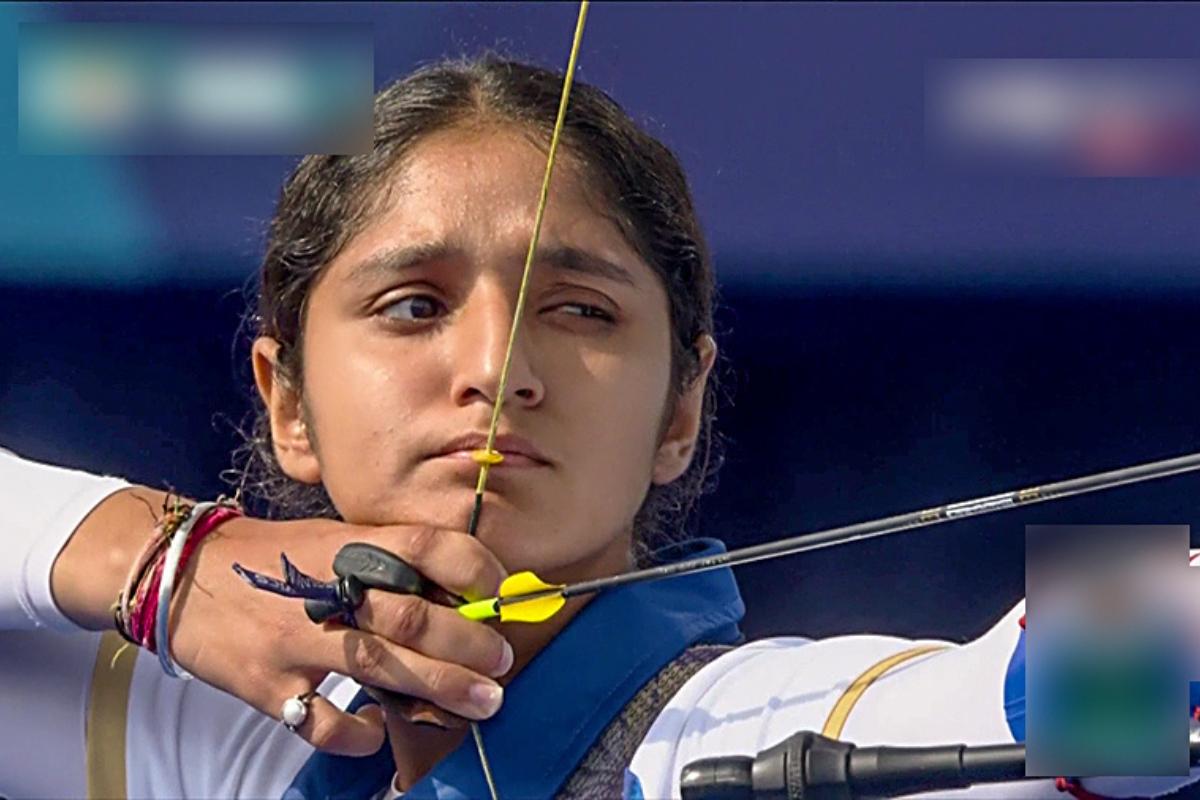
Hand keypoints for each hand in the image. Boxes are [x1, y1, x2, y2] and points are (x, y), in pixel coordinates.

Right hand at [170, 516, 512, 755]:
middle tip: (503, 662)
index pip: (428, 547)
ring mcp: (298, 640)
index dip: (478, 570)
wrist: (182, 573)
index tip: (505, 593)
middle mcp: (329, 590)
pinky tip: (378, 728)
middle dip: (472, 644)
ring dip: (443, 689)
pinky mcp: (270, 685)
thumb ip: (386, 563)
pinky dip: (362, 732)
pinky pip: (327, 722)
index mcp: (349, 545)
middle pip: (417, 617)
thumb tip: (462, 592)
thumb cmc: (271, 559)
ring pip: (385, 668)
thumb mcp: (331, 541)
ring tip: (482, 701)